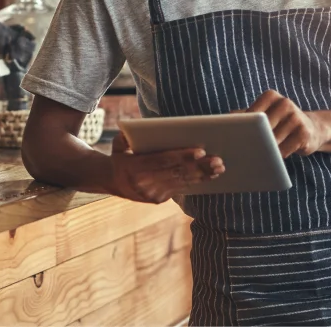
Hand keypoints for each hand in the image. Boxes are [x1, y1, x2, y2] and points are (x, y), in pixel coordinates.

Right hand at [107, 131, 224, 203]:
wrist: (111, 181)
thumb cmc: (120, 156)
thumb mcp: (117, 144)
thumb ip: (124, 138)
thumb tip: (134, 131)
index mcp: (135, 168)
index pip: (163, 160)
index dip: (183, 156)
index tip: (201, 151)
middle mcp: (145, 184)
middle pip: (177, 173)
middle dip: (199, 167)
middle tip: (218, 160)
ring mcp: (152, 194)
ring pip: (182, 182)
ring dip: (202, 175)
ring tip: (219, 168)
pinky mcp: (159, 199)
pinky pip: (180, 188)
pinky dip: (196, 181)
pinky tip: (209, 175)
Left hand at [243, 90, 324, 158]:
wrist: (312, 128)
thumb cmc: (280, 122)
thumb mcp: (264, 114)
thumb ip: (245, 115)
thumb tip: (224, 119)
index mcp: (271, 96)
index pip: (252, 112)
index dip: (243, 127)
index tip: (235, 139)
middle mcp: (284, 103)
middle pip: (262, 126)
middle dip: (253, 140)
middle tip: (243, 151)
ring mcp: (296, 117)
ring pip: (273, 139)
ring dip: (265, 150)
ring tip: (258, 155)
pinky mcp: (305, 133)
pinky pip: (285, 149)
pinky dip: (277, 155)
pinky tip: (275, 157)